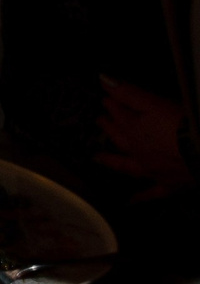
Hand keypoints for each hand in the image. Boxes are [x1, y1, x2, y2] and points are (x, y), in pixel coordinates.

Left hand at [94, 77, 192, 194]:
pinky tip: (129, 203)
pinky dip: (140, 198)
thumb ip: (128, 93)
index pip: (120, 114)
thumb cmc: (184, 124)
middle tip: (100, 121)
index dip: (112, 105)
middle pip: (120, 138)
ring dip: (112, 160)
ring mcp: (153, 171)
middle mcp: (139, 153)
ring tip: (98, 158)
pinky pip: (151, 194)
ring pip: (127, 166)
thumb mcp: (155, 103)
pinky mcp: (170, 186)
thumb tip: (103, 80)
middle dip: (110, 127)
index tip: (104, 100)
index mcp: (135, 131)